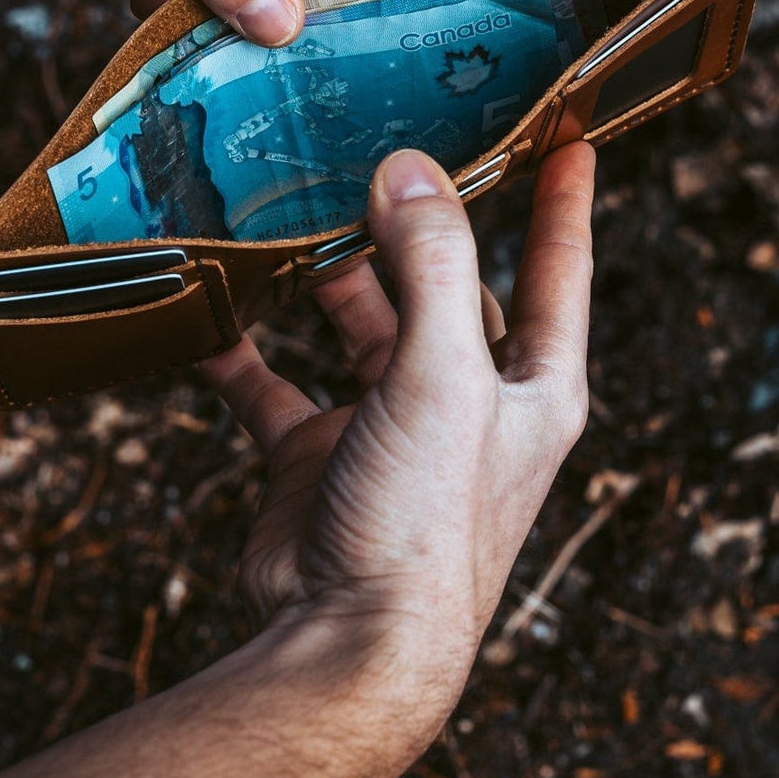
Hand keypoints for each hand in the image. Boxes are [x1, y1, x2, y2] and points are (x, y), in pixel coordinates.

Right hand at [202, 142, 596, 697]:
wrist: (344, 647)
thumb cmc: (425, 523)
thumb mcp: (443, 376)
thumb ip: (428, 263)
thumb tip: (407, 170)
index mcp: (530, 386)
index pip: (558, 268)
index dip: (565, 199)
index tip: (568, 130)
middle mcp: (465, 401)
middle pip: (444, 286)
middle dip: (414, 225)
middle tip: (379, 148)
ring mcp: (389, 427)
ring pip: (358, 325)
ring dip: (327, 274)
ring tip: (291, 209)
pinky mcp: (318, 457)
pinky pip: (275, 386)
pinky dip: (244, 352)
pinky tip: (211, 315)